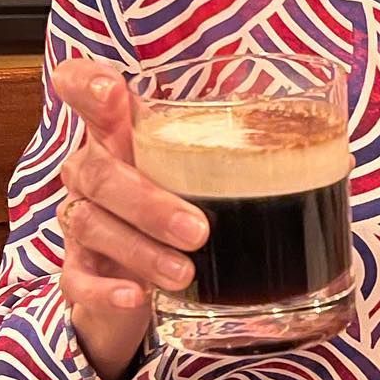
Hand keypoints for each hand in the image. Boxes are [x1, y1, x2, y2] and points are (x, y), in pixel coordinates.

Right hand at [52, 59, 210, 379]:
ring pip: (93, 224)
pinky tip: (136, 295)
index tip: (109, 88)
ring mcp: (79, 218)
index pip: (82, 90)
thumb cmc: (173, 199)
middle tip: (198, 230)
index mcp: (114, 133)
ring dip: (141, 250)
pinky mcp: (76, 268)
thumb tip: (302, 122)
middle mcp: (89, 169)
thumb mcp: (195, 165)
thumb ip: (225, 139)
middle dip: (149, 203)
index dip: (87, 83)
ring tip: (184, 271)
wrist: (138, 274)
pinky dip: (106, 290)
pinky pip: (78, 278)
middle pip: (101, 173)